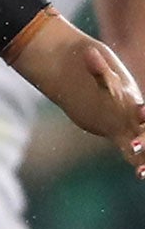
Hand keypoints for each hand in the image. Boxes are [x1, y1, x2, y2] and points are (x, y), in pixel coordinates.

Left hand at [85, 42, 144, 178]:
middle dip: (144, 140)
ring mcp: (136, 134)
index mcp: (135, 106)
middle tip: (136, 146)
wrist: (118, 103)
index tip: (141, 110)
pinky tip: (139, 175)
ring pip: (144, 148)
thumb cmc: (113, 90)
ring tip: (141, 172)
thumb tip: (88, 53)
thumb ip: (98, 69)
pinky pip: (135, 157)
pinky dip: (139, 165)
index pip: (142, 110)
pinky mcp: (128, 144)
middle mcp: (139, 122)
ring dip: (144, 159)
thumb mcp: (106, 80)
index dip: (143, 112)